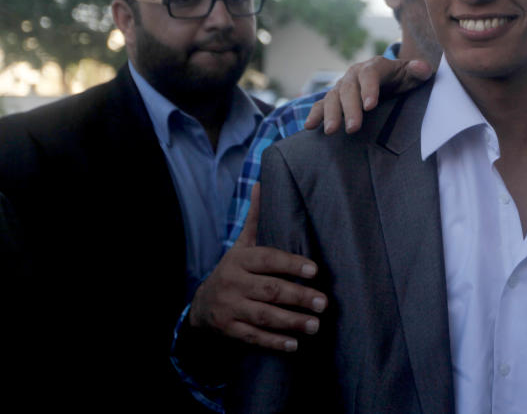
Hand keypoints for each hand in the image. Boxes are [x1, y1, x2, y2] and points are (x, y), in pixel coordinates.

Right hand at [188, 183, 327, 351]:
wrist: (201, 304)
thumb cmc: (234, 270)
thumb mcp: (242, 244)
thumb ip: (256, 218)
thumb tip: (261, 181)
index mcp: (240, 260)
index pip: (268, 260)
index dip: (291, 264)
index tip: (315, 270)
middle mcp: (233, 283)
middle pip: (269, 290)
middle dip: (299, 297)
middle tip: (324, 303)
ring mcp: (230, 308)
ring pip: (263, 316)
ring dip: (291, 322)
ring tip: (315, 325)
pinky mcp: (229, 329)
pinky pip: (253, 337)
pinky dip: (274, 342)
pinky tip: (294, 345)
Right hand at [304, 56, 433, 133]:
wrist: (390, 78)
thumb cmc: (403, 78)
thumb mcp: (412, 74)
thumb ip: (418, 71)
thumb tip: (422, 68)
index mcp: (375, 66)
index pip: (370, 74)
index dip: (369, 89)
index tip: (370, 106)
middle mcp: (355, 74)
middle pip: (349, 89)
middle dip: (350, 109)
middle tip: (353, 128)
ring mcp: (343, 86)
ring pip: (333, 97)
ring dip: (330, 114)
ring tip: (331, 131)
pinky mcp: (335, 98)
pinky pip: (321, 104)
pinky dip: (315, 114)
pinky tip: (309, 126)